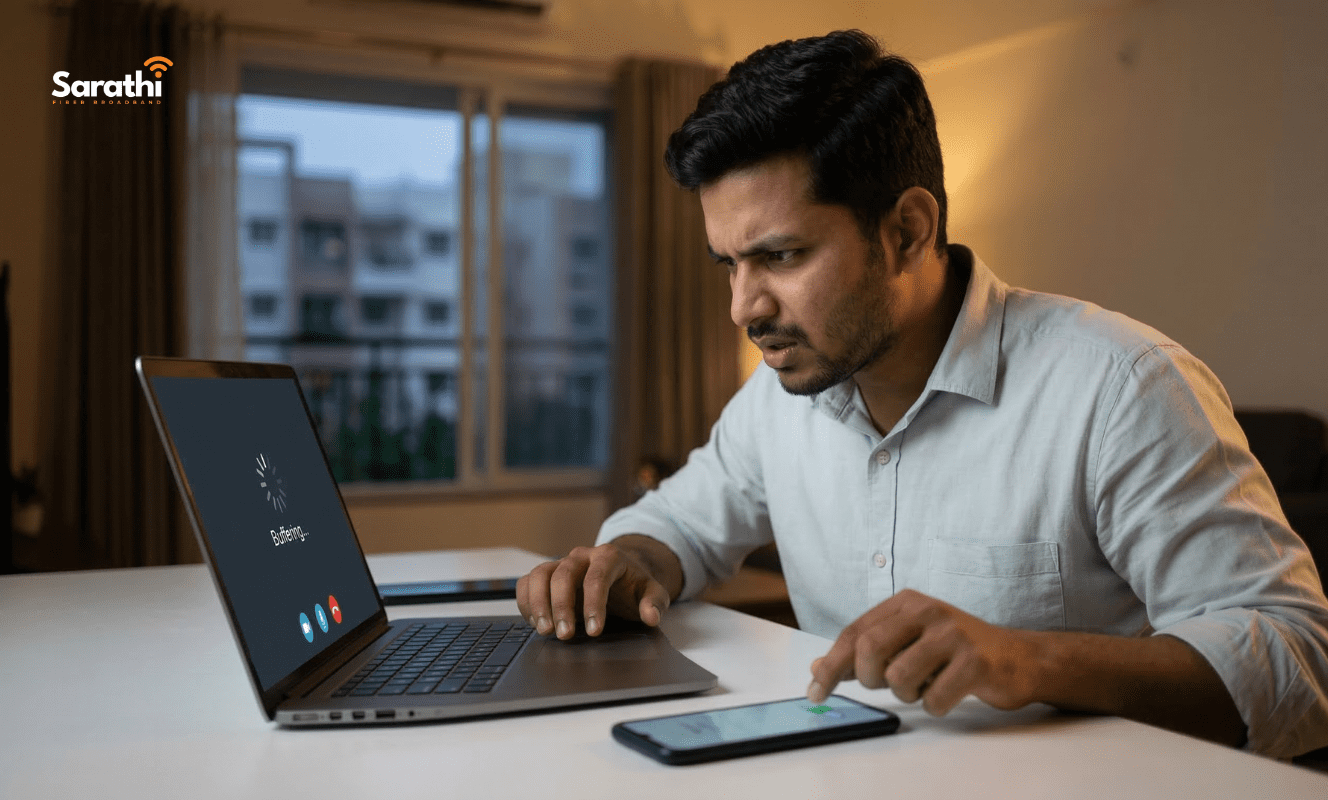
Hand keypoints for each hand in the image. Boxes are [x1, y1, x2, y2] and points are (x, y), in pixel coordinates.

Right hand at [516, 542, 672, 639]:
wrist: (620, 576)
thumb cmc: (634, 587)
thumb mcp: (652, 592)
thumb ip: (655, 602)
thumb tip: (651, 617)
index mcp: (609, 557)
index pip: (597, 577)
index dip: (594, 604)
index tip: (595, 631)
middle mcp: (581, 556)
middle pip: (563, 574)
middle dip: (562, 606)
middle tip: (564, 635)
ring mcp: (561, 563)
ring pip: (539, 574)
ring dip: (538, 603)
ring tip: (545, 631)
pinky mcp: (547, 575)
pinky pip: (527, 582)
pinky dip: (526, 602)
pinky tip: (536, 623)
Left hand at [807, 589, 1040, 715]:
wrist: (1018, 658)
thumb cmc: (955, 651)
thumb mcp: (908, 641)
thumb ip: (865, 652)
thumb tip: (817, 667)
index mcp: (906, 602)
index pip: (854, 633)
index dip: (830, 665)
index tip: (816, 691)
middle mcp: (928, 610)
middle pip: (870, 650)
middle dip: (868, 678)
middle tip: (883, 686)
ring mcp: (953, 634)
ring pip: (898, 679)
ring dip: (906, 694)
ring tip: (925, 684)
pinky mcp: (975, 662)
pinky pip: (933, 699)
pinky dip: (935, 705)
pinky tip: (949, 691)